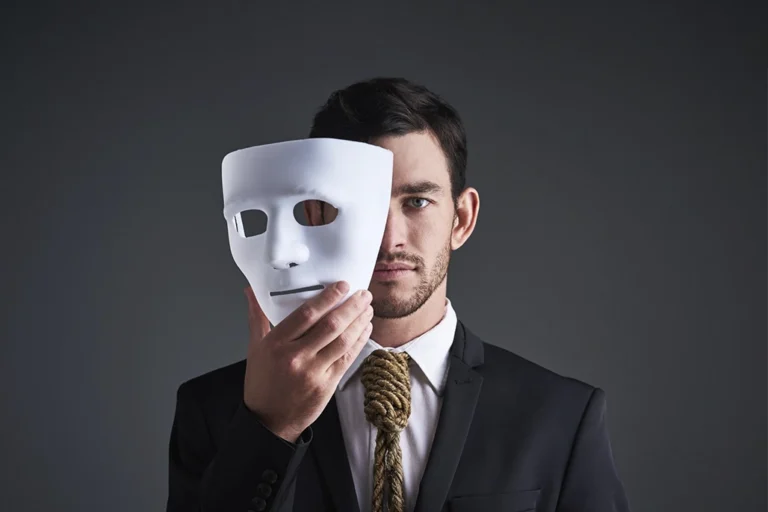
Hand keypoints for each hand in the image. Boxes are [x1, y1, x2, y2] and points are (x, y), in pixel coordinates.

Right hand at [242, 281, 372, 441]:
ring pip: (342, 341)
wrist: (269, 421)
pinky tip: (365, 329)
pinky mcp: (327, 385)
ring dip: (359, 322)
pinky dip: (359, 341)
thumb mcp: (256, 347)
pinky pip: (347, 358)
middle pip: (330, 326)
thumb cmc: (262, 382)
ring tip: (367, 309)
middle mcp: (295, 357)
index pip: (306, 314)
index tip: (342, 285)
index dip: (328, 297)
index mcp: (276, 344)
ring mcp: (313, 372)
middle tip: (363, 294)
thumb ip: (258, 316)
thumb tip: (251, 290)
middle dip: (351, 307)